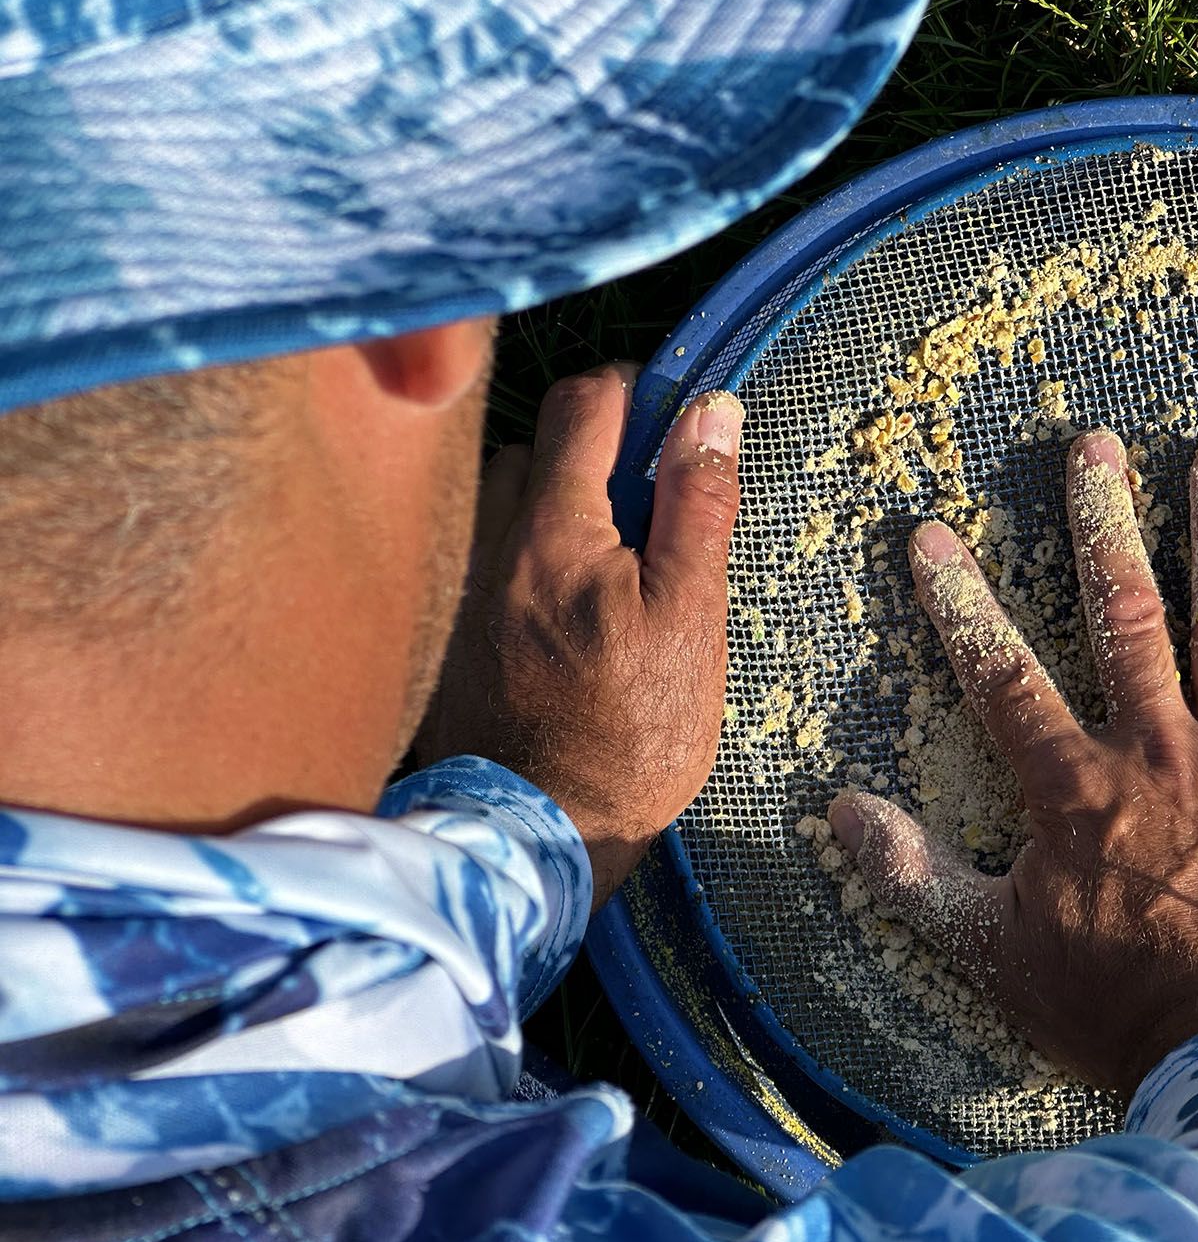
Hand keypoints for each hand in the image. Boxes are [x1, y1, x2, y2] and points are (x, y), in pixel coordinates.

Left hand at [415, 365, 743, 906]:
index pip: (585, 402)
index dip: (638, 398)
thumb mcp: (691, 619)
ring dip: (553, 513)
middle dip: (594, 462)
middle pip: (537, 447)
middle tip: (646, 526)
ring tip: (602, 576)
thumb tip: (710, 412)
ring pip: (503, 503)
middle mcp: (487, 541)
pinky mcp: (443, 633)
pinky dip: (523, 565)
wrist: (535, 842)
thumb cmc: (631, 737)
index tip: (675, 437)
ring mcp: (456, 587)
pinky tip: (560, 624)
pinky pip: (482, 560)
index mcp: (553, 529)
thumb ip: (696, 508)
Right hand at [829, 430, 1197, 1094]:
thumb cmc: (1108, 1009)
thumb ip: (912, 876)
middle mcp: (1156, 750)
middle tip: (1094, 444)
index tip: (933, 534)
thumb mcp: (988, 950)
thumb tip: (837, 811)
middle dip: (1103, 523)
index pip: (1002, 675)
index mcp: (1075, 788)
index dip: (961, 602)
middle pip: (1124, 616)